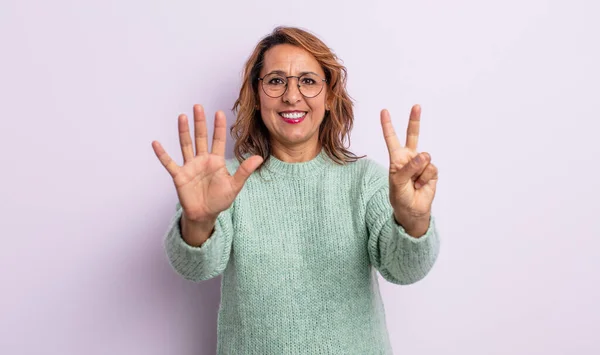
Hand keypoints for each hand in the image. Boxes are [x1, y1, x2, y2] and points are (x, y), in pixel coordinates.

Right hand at [152, 104, 262, 221]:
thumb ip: (244, 171)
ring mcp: (190, 166)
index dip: (219, 127)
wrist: (205, 214)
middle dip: (200, 122)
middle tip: (198, 106)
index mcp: (216, 161)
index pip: (218, 140)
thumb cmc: (220, 200)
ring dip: (183, 131)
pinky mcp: (179, 176)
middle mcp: (202, 160)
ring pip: (186, 145)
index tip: (219, 112)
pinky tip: (156, 143)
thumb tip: (259, 158)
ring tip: (182, 117)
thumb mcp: (234, 186)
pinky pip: (169, 163)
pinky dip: (162, 154)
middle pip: (201, 137)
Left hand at [380, 104, 437, 235]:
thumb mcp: (397, 183)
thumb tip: (424, 155)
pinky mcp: (432, 171)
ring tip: (414, 183)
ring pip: (424, 158)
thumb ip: (408, 168)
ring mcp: (422, 163)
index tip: (384, 111)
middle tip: (416, 106)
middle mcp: (410, 157)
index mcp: (397, 158)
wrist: (412, 210)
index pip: (391, 139)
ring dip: (418, 173)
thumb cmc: (400, 196)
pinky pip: (430, 170)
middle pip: (413, 135)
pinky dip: (425, 179)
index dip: (388, 125)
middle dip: (414, 120)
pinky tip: (421, 185)